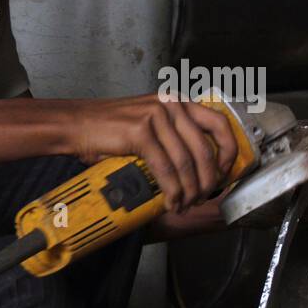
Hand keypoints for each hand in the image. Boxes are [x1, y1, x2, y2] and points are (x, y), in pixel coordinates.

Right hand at [67, 95, 239, 212]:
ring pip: (186, 162)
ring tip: (185, 205)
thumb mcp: (151, 124)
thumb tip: (201, 168)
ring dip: (189, 191)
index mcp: (178, 102)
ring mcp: (156, 117)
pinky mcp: (141, 132)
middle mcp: (171, 105)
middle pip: (204, 149)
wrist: (78, 125)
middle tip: (202, 198)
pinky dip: (171, 191)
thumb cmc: (112, 129)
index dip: (229, 152)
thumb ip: (176, 136)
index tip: (225, 174)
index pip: (219, 123)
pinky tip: (171, 201)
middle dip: (207, 181)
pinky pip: (165, 168)